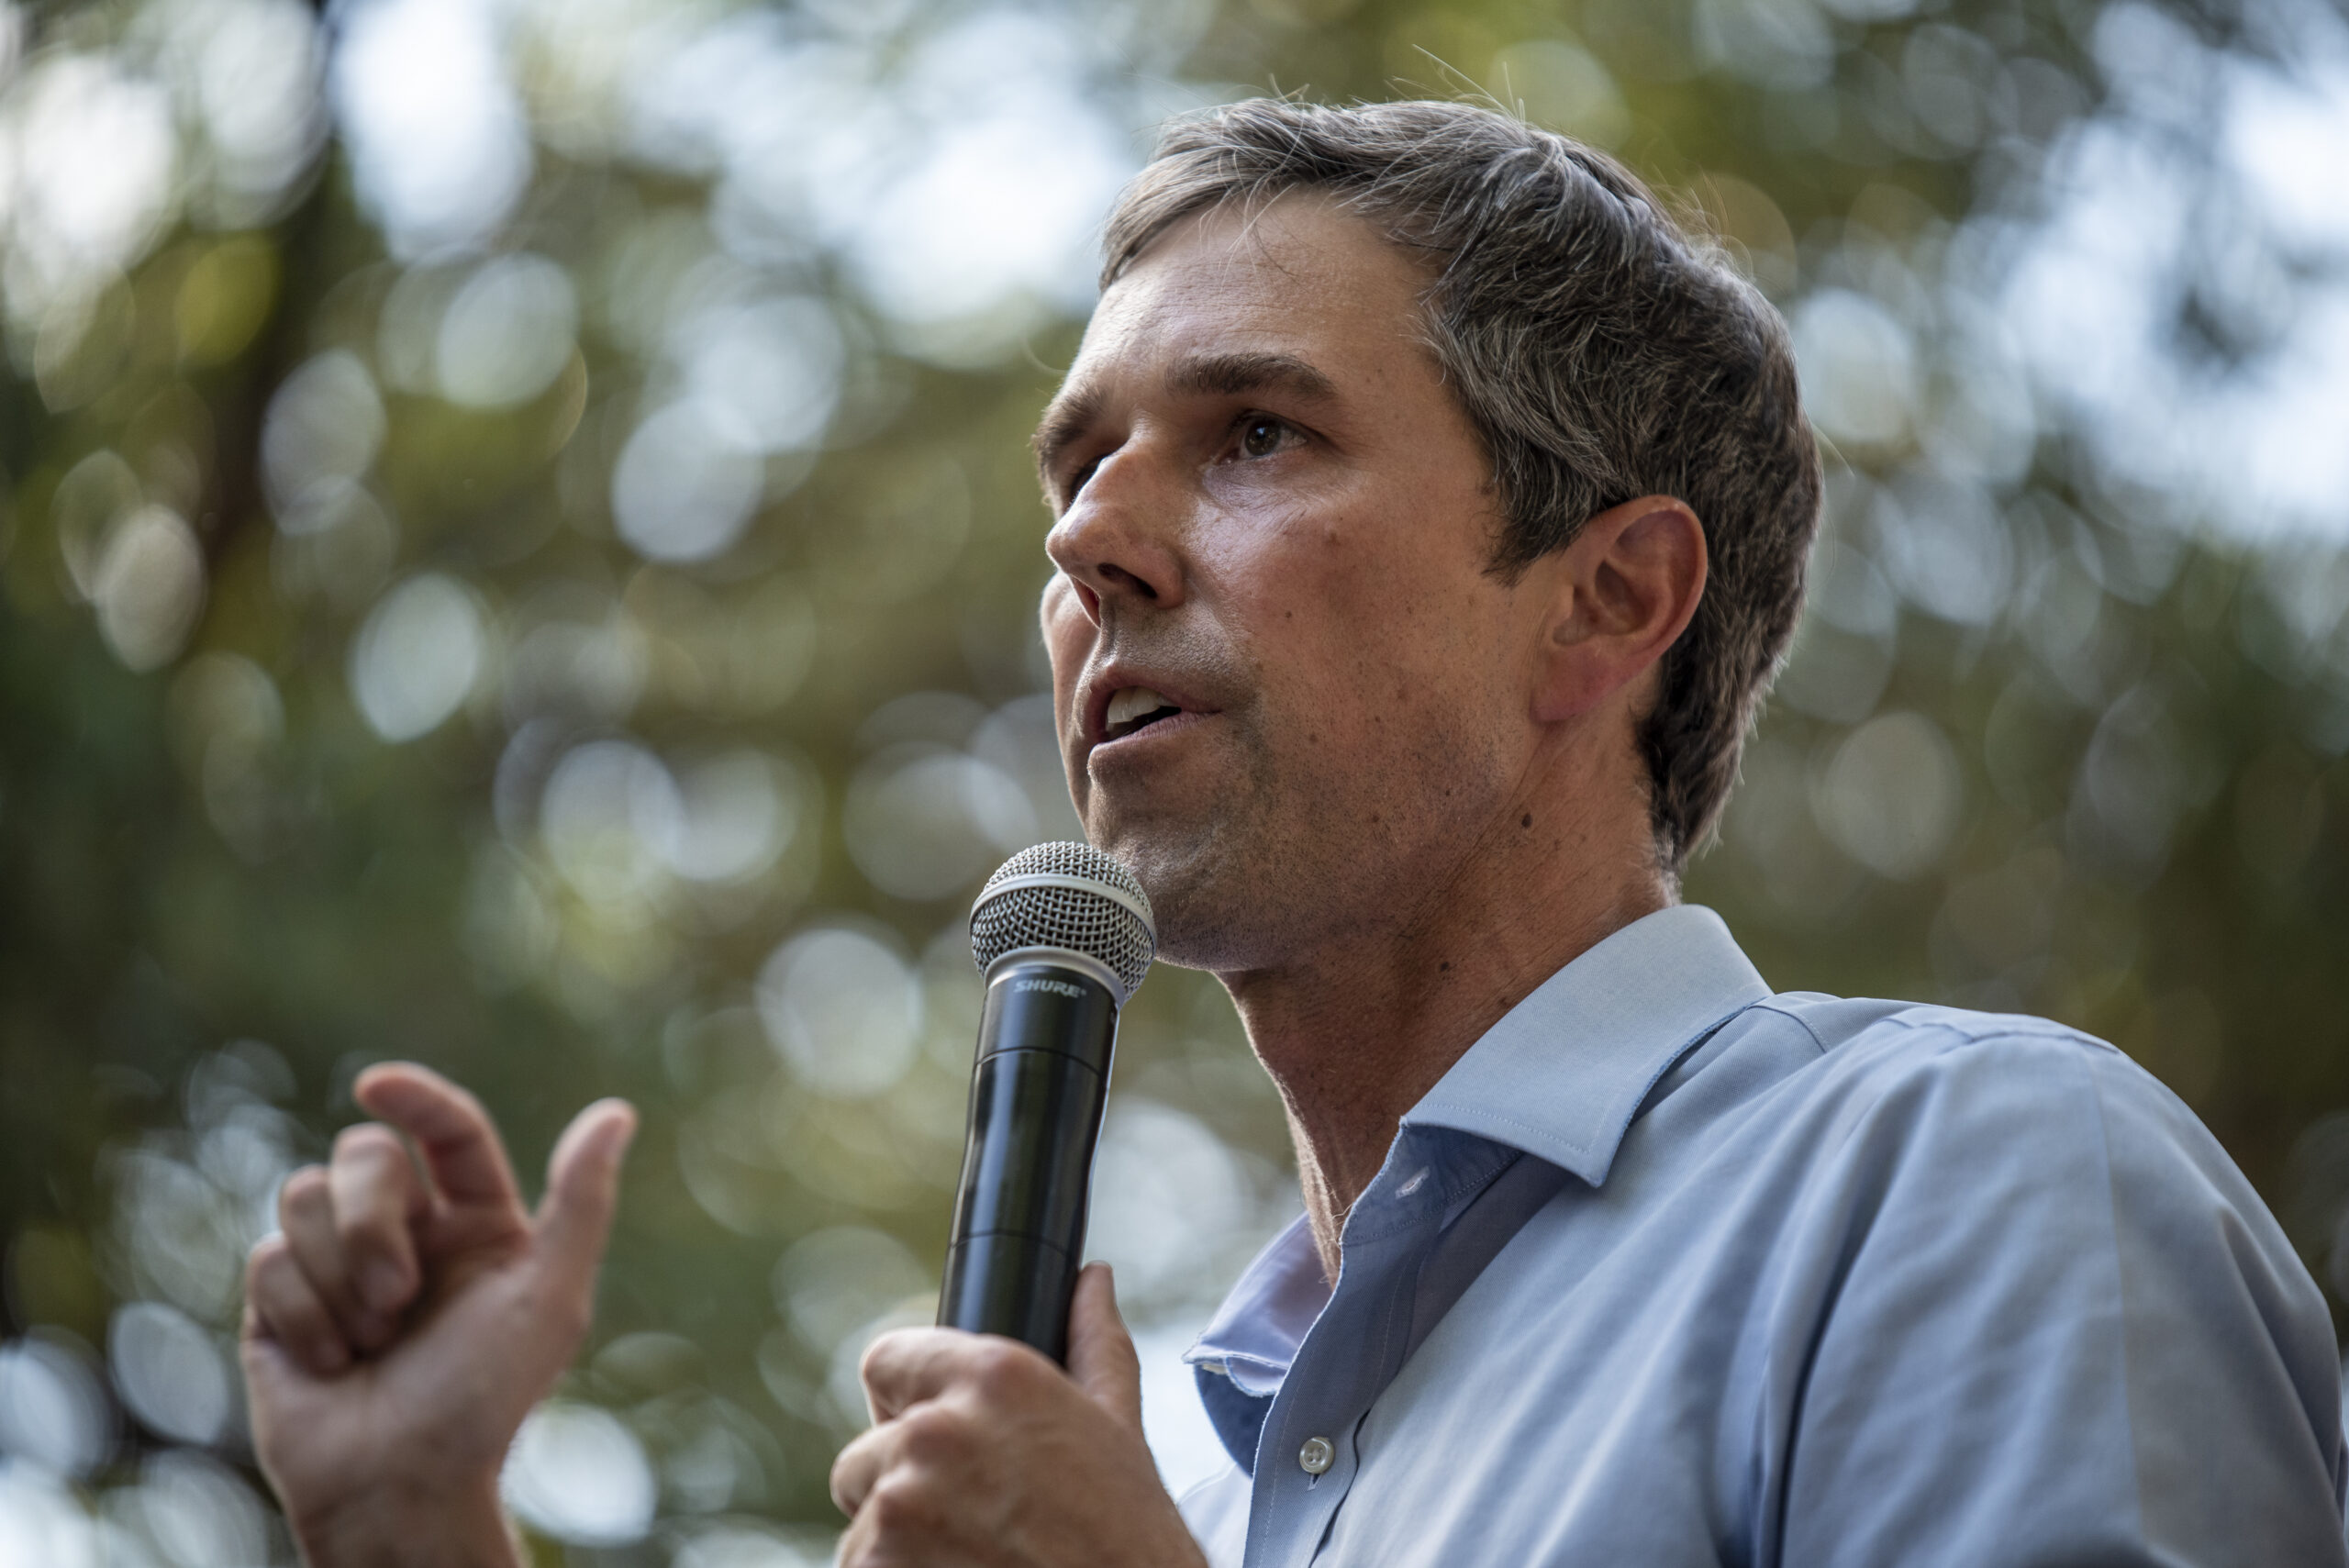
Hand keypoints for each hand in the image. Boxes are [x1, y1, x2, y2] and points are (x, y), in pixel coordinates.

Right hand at [240, 1063, 636, 1567]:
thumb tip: (616, 1113)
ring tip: (370, 1341)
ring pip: (302, 1194)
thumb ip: (581, 1202)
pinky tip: (331, 1363)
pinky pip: (267, 1256)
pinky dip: (304, 1313)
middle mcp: (406, 1232)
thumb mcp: (551, 1299)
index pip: (448, 1132)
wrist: (400, 1486)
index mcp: (475, 1222)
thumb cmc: (484, 1399)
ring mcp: (337, 1263)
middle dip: (373, 1221)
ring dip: (339, 1274)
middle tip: (398, 1298)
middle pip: (363, 1154)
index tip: (377, 1086)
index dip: (414, 1096)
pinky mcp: (279, 1301)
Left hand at [831, 1264, 1207, 1567]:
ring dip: (898, 1542)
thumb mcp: (1118, 1427)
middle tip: (970, 1519)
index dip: (903, 1399)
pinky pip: (859, 1567)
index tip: (931, 1436)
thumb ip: (1092, 1343)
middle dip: (903, 1484)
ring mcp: (899, 1507)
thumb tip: (1091, 1281)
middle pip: (866, 1452)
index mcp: (992, 1379)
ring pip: (863, 1520)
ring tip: (973, 1557)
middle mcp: (935, 1432)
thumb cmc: (1128, 1536)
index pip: (885, 1359)